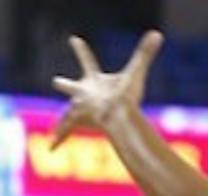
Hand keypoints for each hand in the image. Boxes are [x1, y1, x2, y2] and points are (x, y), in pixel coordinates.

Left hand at [52, 30, 162, 146]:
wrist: (117, 118)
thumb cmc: (126, 97)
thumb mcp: (136, 74)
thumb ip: (145, 55)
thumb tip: (156, 34)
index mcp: (94, 80)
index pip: (87, 59)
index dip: (80, 50)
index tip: (73, 40)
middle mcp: (82, 93)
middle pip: (70, 87)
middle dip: (64, 84)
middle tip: (56, 81)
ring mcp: (78, 109)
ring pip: (66, 114)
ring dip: (62, 120)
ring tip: (56, 130)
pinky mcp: (76, 123)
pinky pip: (65, 132)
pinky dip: (58, 140)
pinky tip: (50, 149)